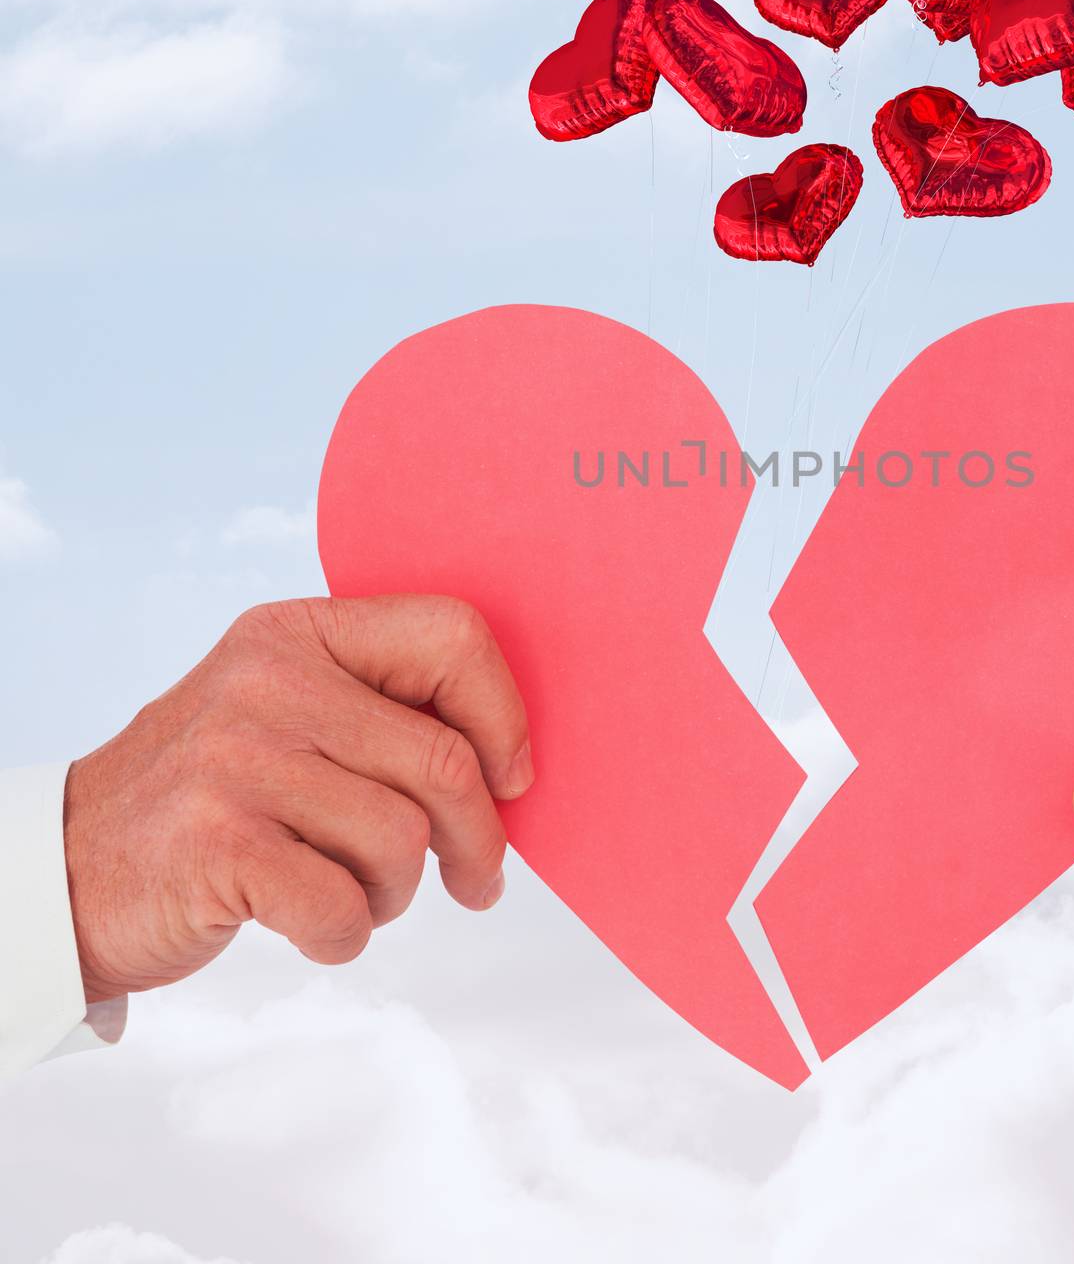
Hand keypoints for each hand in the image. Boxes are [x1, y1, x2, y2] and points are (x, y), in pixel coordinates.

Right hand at [64, 595, 532, 1004]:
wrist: (66, 873)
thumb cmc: (216, 798)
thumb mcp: (288, 714)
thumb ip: (385, 714)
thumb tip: (514, 766)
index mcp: (299, 633)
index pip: (452, 635)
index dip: (504, 716)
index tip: (511, 780)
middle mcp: (269, 681)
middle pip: (444, 760)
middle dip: (481, 839)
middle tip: (480, 881)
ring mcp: (237, 760)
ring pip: (403, 840)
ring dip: (397, 891)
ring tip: (357, 892)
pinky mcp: (215, 844)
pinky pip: (344, 905)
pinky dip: (346, 933)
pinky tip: (315, 924)